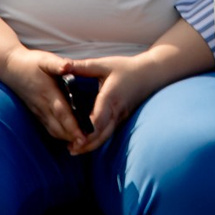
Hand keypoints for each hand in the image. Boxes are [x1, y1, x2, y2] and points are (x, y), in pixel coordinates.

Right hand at [0, 45, 83, 146]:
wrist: (9, 68)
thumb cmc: (30, 63)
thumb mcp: (44, 59)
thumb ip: (57, 64)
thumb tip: (68, 66)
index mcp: (48, 92)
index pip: (62, 112)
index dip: (73, 126)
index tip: (84, 137)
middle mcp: (43, 105)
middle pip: (59, 127)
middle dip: (72, 138)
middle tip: (87, 145)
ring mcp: (39, 111)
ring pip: (53, 130)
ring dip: (67, 139)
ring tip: (81, 145)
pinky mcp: (36, 113)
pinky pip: (49, 128)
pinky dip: (60, 135)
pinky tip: (70, 138)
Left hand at [57, 50, 175, 154]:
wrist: (151, 74)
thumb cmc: (126, 68)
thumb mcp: (104, 64)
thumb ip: (82, 66)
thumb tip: (63, 65)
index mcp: (111, 97)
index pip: (99, 118)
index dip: (88, 130)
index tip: (76, 138)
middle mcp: (117, 111)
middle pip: (102, 133)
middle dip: (87, 143)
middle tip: (70, 149)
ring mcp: (121, 117)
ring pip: (106, 136)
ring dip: (91, 145)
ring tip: (74, 150)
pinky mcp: (122, 119)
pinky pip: (109, 132)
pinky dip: (98, 140)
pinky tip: (86, 143)